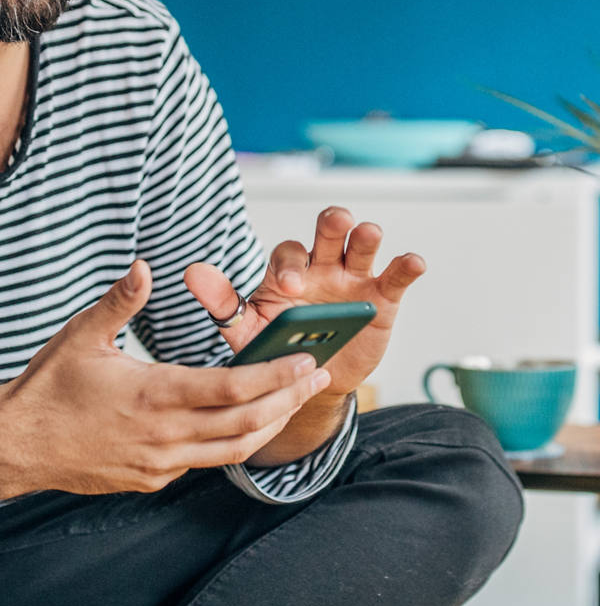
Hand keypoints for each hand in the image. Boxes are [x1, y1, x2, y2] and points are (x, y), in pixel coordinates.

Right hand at [2, 259, 330, 494]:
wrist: (15, 446)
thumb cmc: (47, 386)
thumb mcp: (81, 335)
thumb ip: (120, 301)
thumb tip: (144, 265)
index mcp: (154, 394)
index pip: (234, 388)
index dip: (277, 376)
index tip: (307, 360)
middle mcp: (164, 435)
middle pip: (247, 423)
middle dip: (290, 400)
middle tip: (320, 377)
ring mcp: (159, 463)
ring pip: (232, 450)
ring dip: (269, 425)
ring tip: (294, 402)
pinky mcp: (151, 479)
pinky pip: (203, 462)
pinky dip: (232, 442)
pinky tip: (243, 422)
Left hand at [184, 207, 424, 398]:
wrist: (308, 384)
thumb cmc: (275, 349)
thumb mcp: (247, 332)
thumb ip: (223, 303)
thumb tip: (192, 272)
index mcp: (287, 271)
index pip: (288, 254)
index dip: (289, 265)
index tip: (289, 286)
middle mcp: (322, 266)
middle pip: (328, 232)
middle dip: (332, 222)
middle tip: (335, 222)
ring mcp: (354, 279)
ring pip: (362, 246)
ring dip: (366, 236)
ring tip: (367, 235)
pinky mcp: (382, 298)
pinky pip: (396, 276)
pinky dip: (406, 266)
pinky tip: (413, 263)